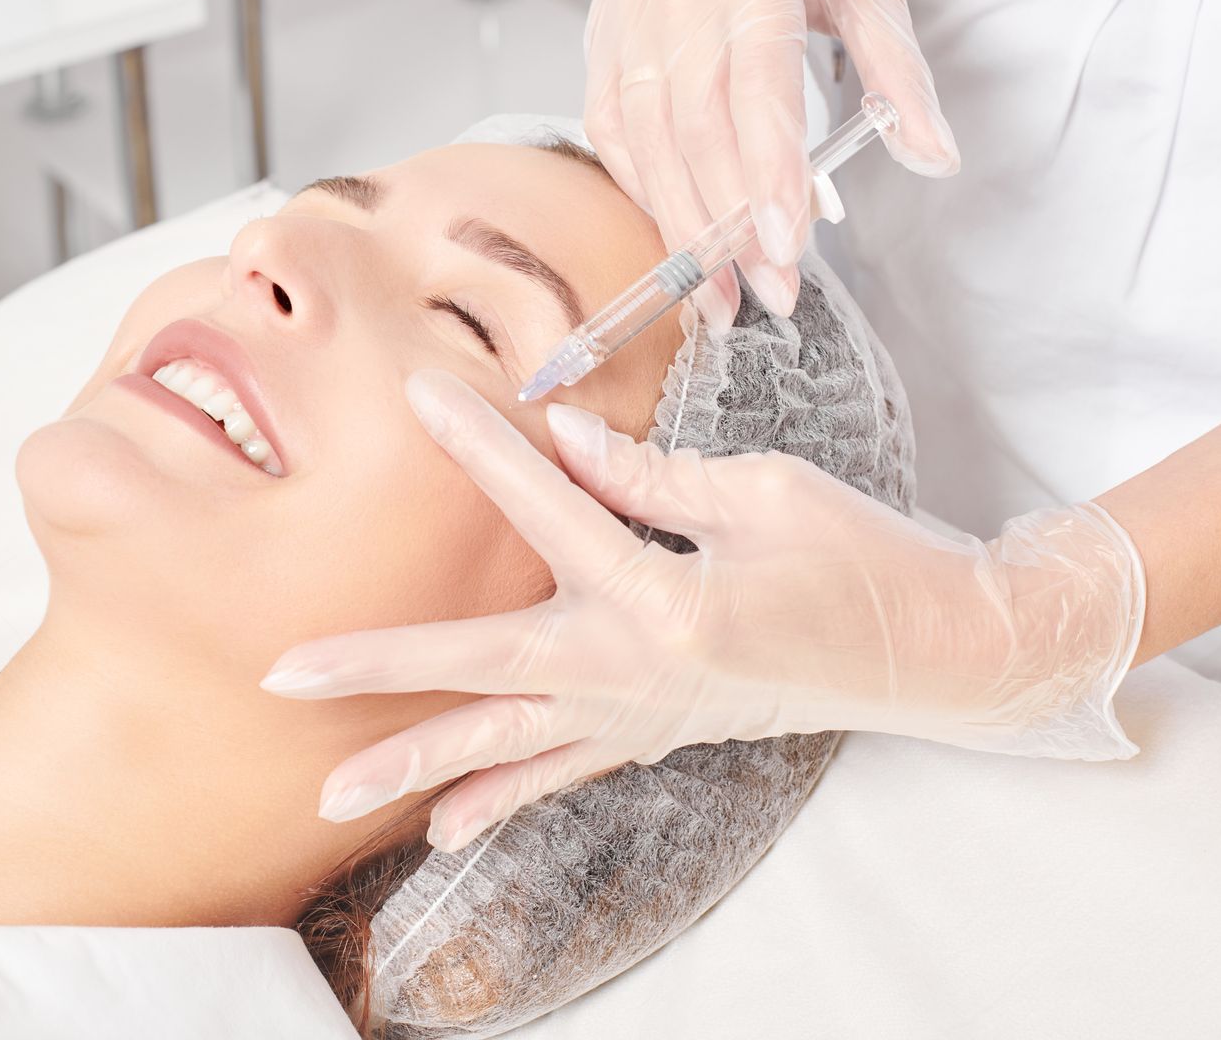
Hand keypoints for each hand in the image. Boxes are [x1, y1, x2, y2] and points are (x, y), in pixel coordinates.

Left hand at [262, 370, 1142, 851]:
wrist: (934, 653)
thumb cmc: (863, 559)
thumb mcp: (764, 493)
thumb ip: (650, 477)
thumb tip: (560, 437)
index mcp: (666, 598)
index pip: (549, 508)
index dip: (482, 445)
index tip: (417, 395)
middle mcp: (638, 673)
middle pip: (484, 666)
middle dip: (380, 669)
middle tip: (287, 674)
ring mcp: (642, 718)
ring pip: (507, 746)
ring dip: (415, 766)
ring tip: (332, 792)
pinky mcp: (655, 737)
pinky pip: (560, 775)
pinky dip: (499, 796)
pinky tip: (439, 823)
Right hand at [585, 0, 957, 323]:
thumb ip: (900, 78)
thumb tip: (933, 158)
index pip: (756, 91)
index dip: (767, 178)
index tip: (787, 250)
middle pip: (697, 129)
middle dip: (729, 226)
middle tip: (768, 293)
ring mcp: (630, 14)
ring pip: (645, 140)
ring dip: (681, 224)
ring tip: (718, 294)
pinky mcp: (603, 36)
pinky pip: (613, 130)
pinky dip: (645, 188)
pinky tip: (676, 232)